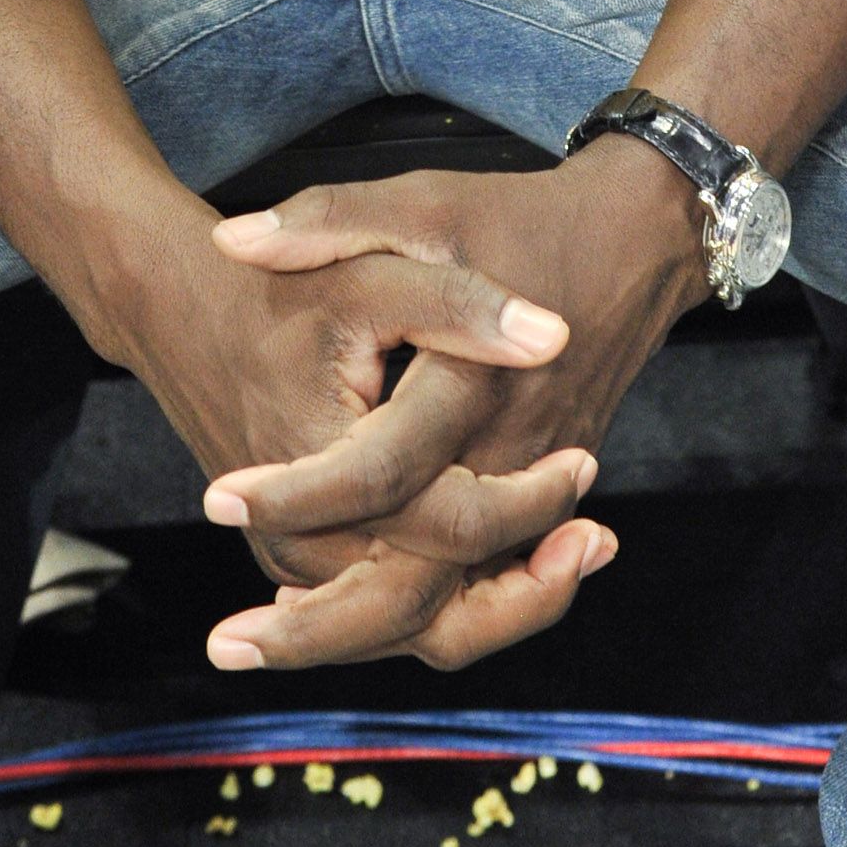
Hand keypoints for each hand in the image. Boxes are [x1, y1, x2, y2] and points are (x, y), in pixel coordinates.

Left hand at [197, 135, 709, 667]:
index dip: (290, 492)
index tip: (217, 499)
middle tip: (226, 643)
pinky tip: (338, 614)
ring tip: (263, 642)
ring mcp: (526, 493)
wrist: (628, 243)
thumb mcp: (420, 203)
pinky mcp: (533, 505)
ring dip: (359, 639)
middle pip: (415, 583)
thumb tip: (230, 242)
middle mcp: (504, 458)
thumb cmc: (516, 220)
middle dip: (318, 627)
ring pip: (451, 611)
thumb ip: (327, 221)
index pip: (375, 472)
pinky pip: (476, 593)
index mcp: (469, 387)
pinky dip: (414, 619)